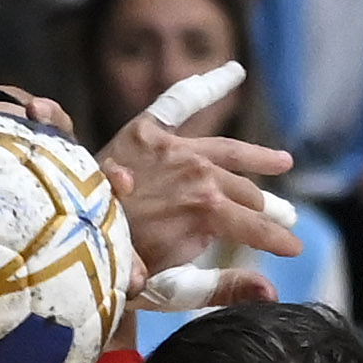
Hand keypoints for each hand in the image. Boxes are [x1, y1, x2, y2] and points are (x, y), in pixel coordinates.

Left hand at [98, 73, 298, 286]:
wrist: (68, 234)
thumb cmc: (118, 270)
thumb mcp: (173, 288)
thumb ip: (224, 287)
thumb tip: (271, 290)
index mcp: (208, 212)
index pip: (254, 225)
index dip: (277, 239)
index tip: (294, 248)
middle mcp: (198, 174)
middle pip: (243, 190)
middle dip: (267, 207)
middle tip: (285, 216)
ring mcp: (175, 149)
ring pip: (227, 150)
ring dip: (257, 157)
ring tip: (283, 161)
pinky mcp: (147, 130)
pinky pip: (181, 101)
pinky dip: (209, 85)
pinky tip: (235, 72)